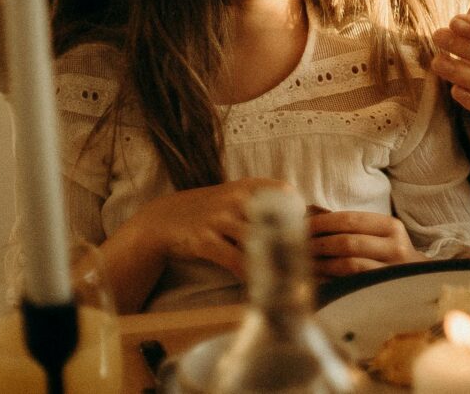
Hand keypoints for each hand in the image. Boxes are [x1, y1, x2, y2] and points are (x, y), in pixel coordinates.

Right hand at [123, 177, 295, 279]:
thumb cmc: (210, 211)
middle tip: (305, 260)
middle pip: (276, 219)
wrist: (163, 220)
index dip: (299, 213)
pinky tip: (259, 283)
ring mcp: (219, 219)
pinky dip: (250, 273)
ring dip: (274, 261)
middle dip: (292, 241)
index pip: (286, 193)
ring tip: (289, 277)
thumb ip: (263, 203)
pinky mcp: (205, 240)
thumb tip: (301, 218)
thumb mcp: (235, 196)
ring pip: (257, 241)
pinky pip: (235, 260)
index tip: (306, 232)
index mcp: (247, 186)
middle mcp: (235, 199)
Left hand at [308, 209, 424, 278]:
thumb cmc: (388, 255)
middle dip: (318, 243)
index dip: (323, 222)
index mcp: (391, 227)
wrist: (417, 283)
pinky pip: (349, 283)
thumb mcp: (381, 235)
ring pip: (348, 264)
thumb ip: (354, 227)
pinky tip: (317, 277)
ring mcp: (390, 271)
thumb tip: (311, 219)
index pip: (351, 220)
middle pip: (347, 242)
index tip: (302, 225)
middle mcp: (395, 247)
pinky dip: (330, 279)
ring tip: (304, 261)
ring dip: (321, 263)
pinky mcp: (381, 289)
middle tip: (298, 244)